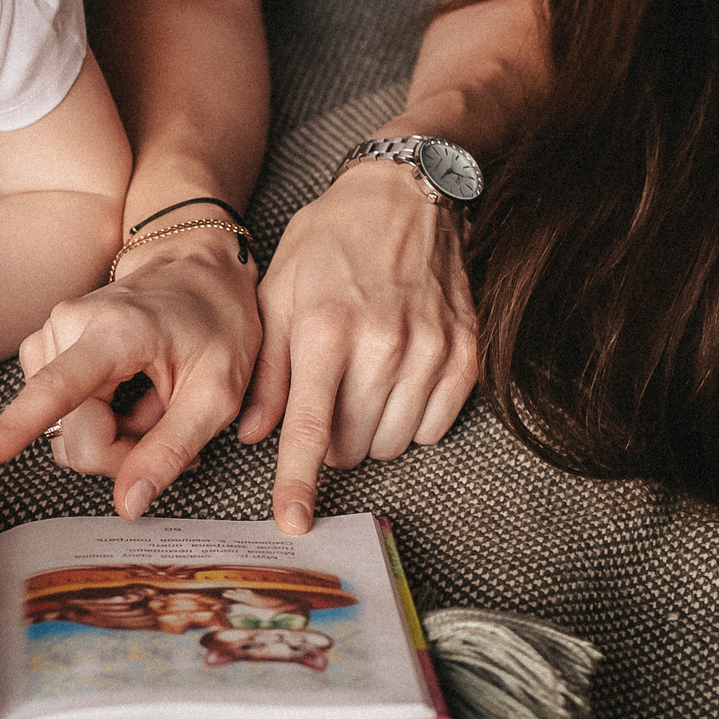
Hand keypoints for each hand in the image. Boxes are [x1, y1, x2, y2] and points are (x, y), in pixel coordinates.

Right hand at [0, 229, 260, 520]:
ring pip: (65, 430)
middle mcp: (69, 325)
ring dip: (110, 435)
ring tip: (152, 404)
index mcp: (116, 330)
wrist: (199, 269)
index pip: (56, 389)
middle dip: (121, 452)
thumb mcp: (217, 393)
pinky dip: (95, 418)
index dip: (13, 429)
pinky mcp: (45, 345)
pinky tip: (126, 396)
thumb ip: (171, 450)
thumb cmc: (216, 323)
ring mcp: (51, 333)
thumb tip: (129, 505)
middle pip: (75, 435)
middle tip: (168, 431)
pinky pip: (60, 411)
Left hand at [242, 162, 479, 532]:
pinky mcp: (466, 354)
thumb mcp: (279, 293)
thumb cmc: (331, 242)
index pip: (310, 427)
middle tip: (326, 394)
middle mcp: (383, 344)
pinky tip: (398, 377)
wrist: (406, 196)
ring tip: (361, 381)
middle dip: (330, 437)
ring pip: (392, 442)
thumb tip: (252, 434)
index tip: (294, 523)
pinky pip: (433, 426)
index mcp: (326, 329)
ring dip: (369, 430)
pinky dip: (409, 417)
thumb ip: (267, 371)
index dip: (298, 482)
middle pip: (351, 445)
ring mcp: (432, 350)